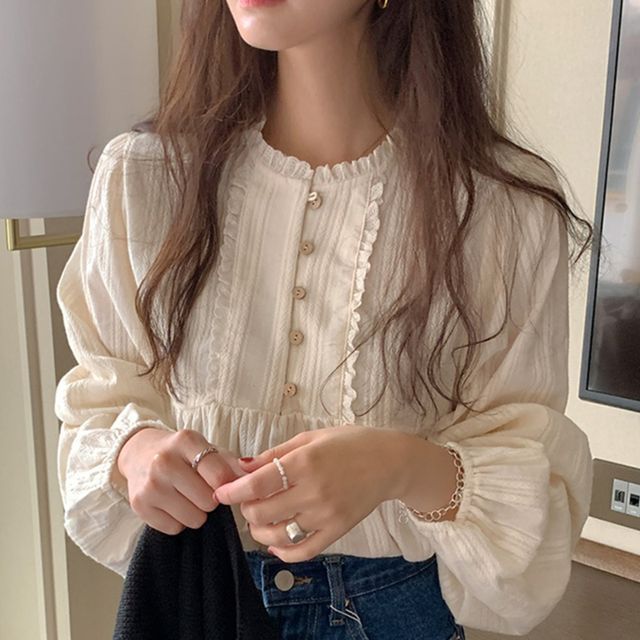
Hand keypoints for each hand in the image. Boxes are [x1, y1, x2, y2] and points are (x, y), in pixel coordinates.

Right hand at [116, 427, 242, 534]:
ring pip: (193, 519)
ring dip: (196, 513)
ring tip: (187, 497)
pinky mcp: (138, 505)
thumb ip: (232, 464)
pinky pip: (174, 528)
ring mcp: (149, 485)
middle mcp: (164, 461)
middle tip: (201, 490)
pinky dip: (178, 521)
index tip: (223, 485)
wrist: (140, 452)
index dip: (227, 487)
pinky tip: (172, 504)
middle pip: (208, 502)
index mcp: (186, 441)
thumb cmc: (183, 453)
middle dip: (210, 500)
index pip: (219, 476)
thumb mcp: (207, 449)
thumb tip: (256, 480)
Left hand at [213, 425, 409, 561]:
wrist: (390, 461)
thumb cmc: (349, 443)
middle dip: (246, 509)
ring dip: (260, 531)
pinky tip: (275, 543)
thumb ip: (275, 453)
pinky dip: (283, 552)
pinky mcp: (337, 531)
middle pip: (263, 512)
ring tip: (259, 520)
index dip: (233, 491)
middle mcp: (314, 491)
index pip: (258, 484)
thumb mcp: (310, 438)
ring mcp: (326, 514)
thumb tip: (242, 466)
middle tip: (246, 501)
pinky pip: (303, 551)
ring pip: (278, 535)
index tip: (220, 494)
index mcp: (305, 462)